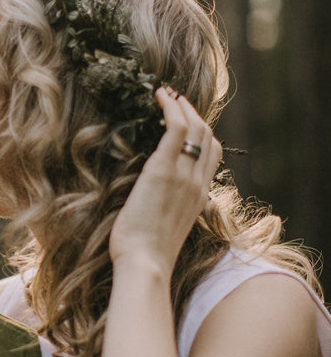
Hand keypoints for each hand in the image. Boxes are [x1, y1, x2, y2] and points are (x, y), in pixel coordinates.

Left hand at [109, 88, 221, 274]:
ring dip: (181, 105)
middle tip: (174, 99)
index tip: (185, 120)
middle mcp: (197, 182)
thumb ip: (168, 208)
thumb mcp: (165, 227)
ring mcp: (183, 174)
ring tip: (166, 93)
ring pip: (195, 127)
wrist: (145, 263)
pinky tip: (159, 96)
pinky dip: (170, 107)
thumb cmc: (147, 253)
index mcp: (199, 197)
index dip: (202, 133)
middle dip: (193, 112)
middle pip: (207, 135)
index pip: (212, 154)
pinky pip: (176, 127)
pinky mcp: (163, 169)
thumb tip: (155, 200)